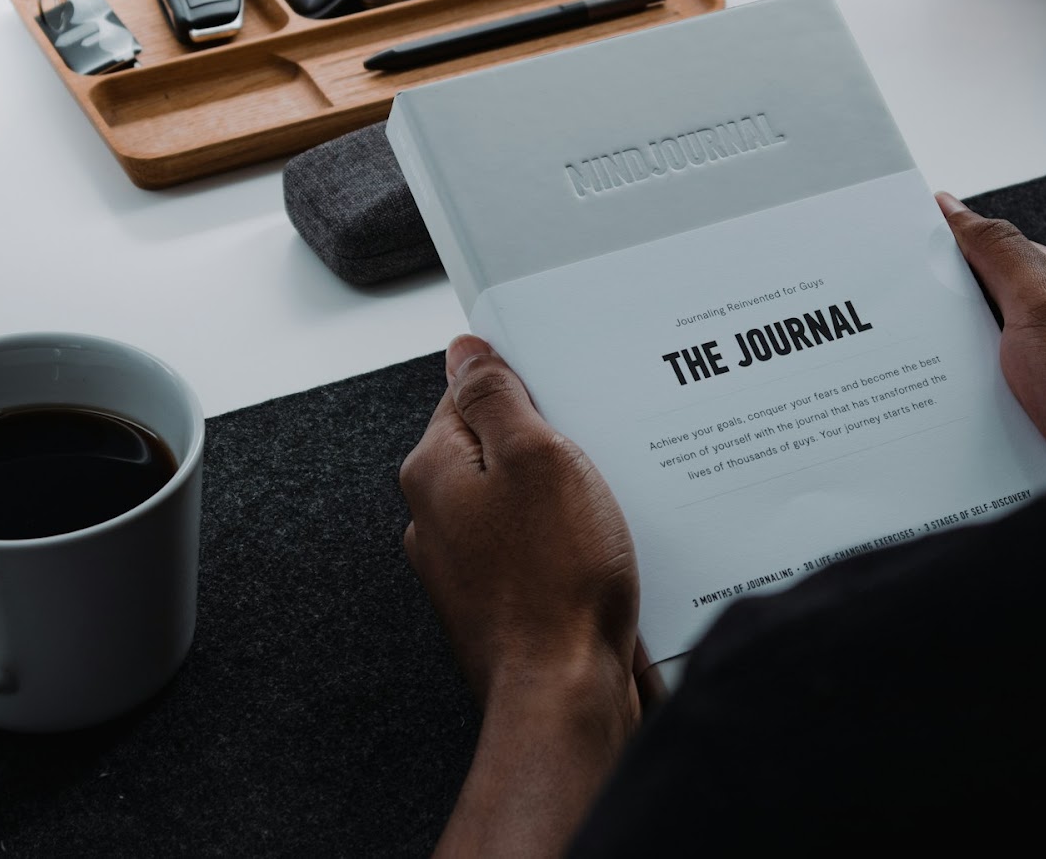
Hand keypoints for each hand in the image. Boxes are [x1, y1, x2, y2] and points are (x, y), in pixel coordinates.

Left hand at [400, 335, 639, 712]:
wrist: (566, 694)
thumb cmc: (555, 581)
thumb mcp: (536, 458)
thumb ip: (497, 396)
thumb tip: (467, 350)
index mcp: (435, 472)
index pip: (472, 393)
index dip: (528, 384)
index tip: (570, 390)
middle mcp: (439, 519)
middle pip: (500, 447)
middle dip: (556, 443)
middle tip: (600, 451)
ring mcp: (469, 565)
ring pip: (525, 500)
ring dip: (571, 496)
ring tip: (610, 506)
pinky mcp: (504, 600)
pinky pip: (540, 548)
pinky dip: (573, 541)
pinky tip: (608, 550)